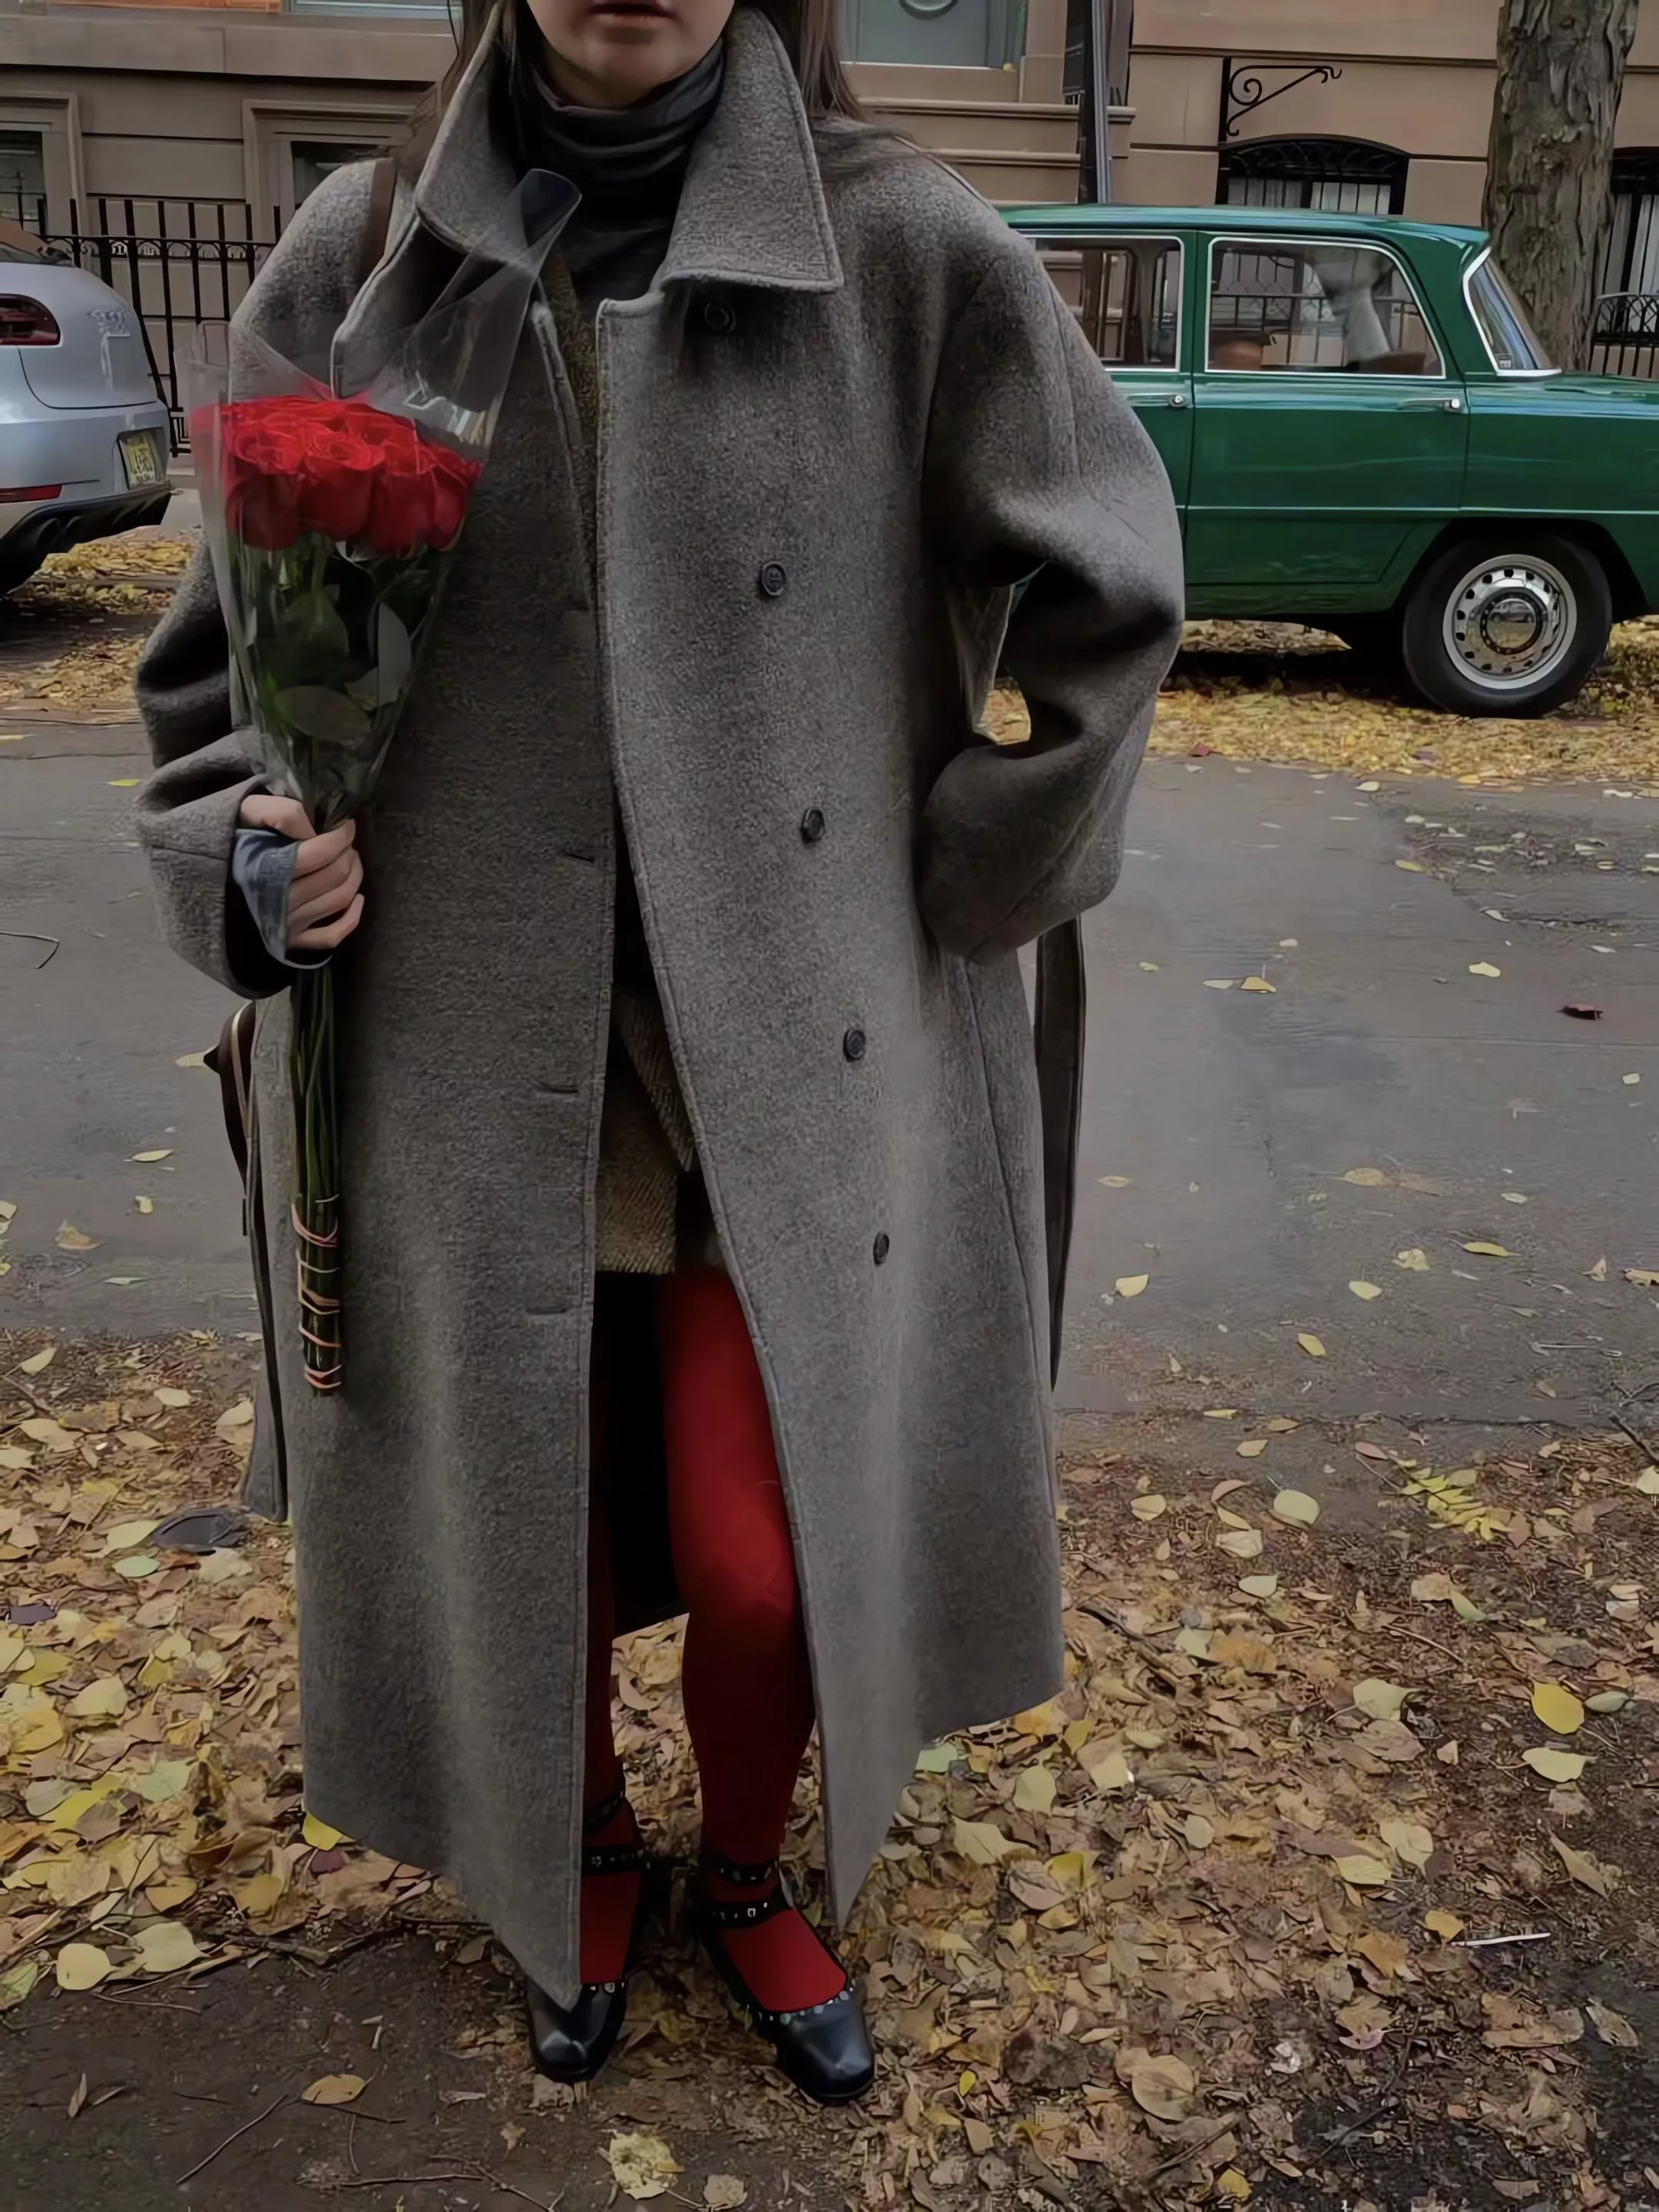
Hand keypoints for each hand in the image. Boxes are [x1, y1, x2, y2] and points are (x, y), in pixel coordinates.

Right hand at [239, 794, 364, 952]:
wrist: (211, 877)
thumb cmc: (236, 842)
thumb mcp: (250, 813)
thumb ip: (283, 812)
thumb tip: (315, 831)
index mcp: (266, 869)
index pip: (322, 852)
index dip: (342, 834)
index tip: (344, 825)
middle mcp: (278, 902)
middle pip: (336, 874)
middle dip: (348, 852)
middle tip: (344, 842)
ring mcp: (286, 925)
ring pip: (340, 899)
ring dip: (354, 875)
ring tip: (348, 859)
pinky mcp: (292, 942)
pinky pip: (332, 936)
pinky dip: (352, 918)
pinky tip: (357, 898)